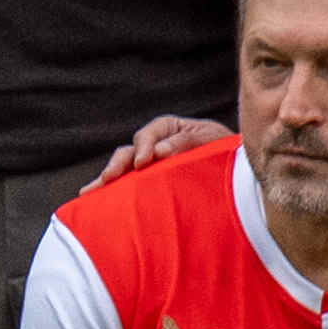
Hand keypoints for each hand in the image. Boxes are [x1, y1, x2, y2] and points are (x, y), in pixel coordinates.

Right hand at [99, 112, 235, 180]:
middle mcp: (152, 146)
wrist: (237, 169)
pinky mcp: (148, 184)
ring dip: (108, 180)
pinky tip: (92, 199)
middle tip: (109, 178)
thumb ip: (185, 143)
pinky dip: (111, 193)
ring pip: (123, 170)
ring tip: (91, 192)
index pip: (148, 135)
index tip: (143, 163)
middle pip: (128, 152)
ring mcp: (148, 167)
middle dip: (117, 164)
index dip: (143, 147)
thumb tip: (159, 152)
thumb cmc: (225, 149)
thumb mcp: (210, 140)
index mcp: (167, 129)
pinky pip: (128, 186)